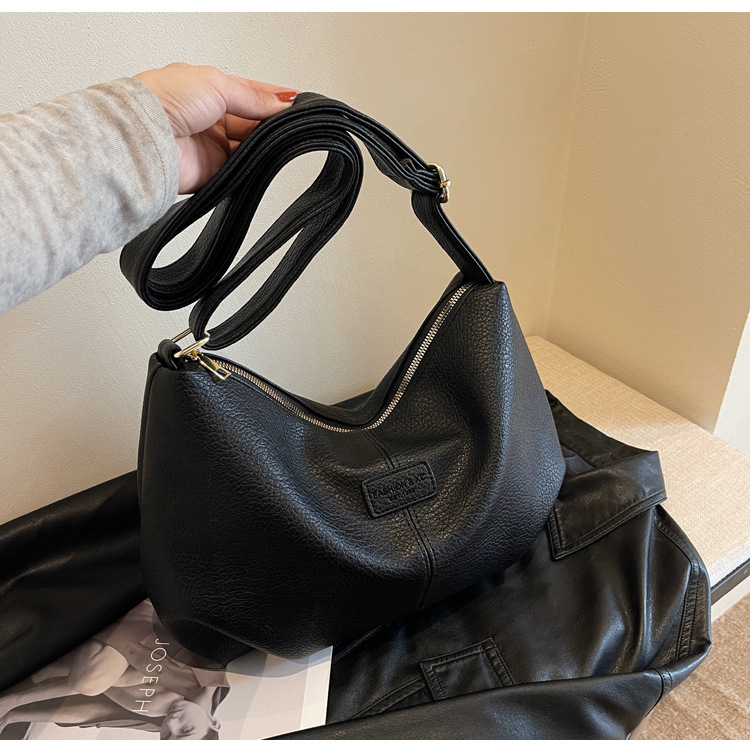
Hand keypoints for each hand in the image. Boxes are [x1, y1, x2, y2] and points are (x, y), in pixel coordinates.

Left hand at [134, 62, 297, 193]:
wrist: (145, 138)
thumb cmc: (164, 101)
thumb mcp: (217, 85)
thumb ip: (252, 97)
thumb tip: (280, 102)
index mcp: (205, 89)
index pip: (248, 93)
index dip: (272, 98)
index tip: (295, 103)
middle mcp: (207, 116)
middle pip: (251, 120)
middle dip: (270, 121)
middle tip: (290, 123)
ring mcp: (210, 144)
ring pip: (248, 145)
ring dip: (263, 142)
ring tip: (279, 139)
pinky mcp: (212, 171)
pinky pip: (241, 169)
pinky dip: (254, 165)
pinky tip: (264, 158)